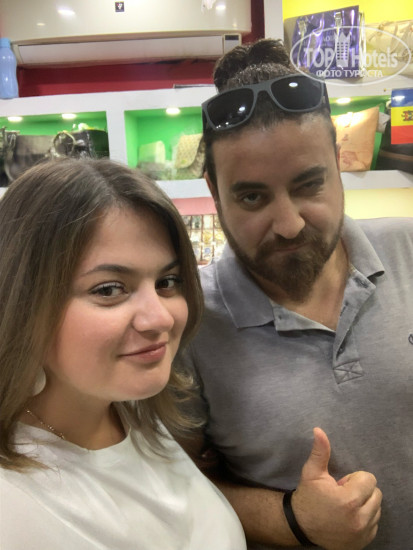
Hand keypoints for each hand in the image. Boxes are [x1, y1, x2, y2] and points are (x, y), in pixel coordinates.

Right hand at [292, 427, 381, 549]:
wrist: (300, 526)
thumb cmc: (307, 496)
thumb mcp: (311, 472)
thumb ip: (320, 452)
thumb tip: (318, 430)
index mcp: (348, 500)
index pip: (369, 479)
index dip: (354, 478)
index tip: (341, 484)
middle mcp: (359, 519)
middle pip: (376, 494)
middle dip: (361, 490)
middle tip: (342, 494)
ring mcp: (362, 533)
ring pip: (377, 509)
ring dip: (365, 504)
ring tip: (345, 506)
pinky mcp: (362, 542)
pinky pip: (375, 524)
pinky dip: (365, 518)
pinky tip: (348, 517)